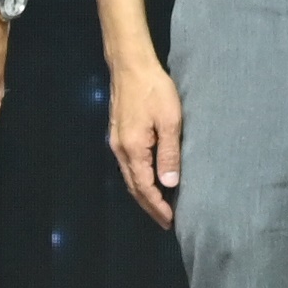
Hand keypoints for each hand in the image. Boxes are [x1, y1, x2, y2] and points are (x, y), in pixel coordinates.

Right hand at [106, 52, 183, 226]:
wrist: (130, 66)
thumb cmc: (154, 90)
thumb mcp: (169, 121)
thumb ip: (169, 153)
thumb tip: (170, 185)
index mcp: (133, 150)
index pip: (145, 188)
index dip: (157, 206)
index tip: (171, 221)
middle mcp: (120, 151)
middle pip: (134, 187)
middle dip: (150, 206)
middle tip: (166, 221)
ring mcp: (117, 142)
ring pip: (129, 177)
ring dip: (144, 194)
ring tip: (160, 206)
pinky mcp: (119, 134)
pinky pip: (128, 166)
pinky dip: (139, 179)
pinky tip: (150, 180)